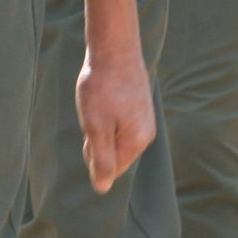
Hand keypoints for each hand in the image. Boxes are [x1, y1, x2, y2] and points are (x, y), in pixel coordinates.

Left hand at [76, 44, 155, 191]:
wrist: (114, 48)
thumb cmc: (102, 87)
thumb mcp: (96, 127)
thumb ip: (101, 159)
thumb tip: (102, 189)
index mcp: (138, 141)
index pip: (111, 168)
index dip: (93, 153)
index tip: (91, 127)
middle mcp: (146, 133)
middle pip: (113, 153)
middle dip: (97, 139)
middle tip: (94, 112)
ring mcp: (144, 118)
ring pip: (113, 136)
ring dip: (100, 124)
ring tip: (100, 102)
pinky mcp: (139, 106)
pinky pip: (117, 121)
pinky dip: (106, 112)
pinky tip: (105, 95)